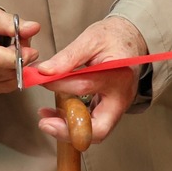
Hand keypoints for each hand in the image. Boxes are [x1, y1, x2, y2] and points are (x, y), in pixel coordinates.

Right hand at [0, 7, 40, 95]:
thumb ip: (11, 23)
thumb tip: (33, 28)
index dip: (18, 57)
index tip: (31, 51)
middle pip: (2, 70)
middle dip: (21, 60)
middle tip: (23, 46)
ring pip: (4, 80)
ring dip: (17, 68)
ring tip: (12, 52)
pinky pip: (0, 87)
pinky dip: (10, 77)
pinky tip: (7, 64)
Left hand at [32, 16, 146, 142]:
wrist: (132, 40)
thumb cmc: (113, 38)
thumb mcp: (90, 39)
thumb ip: (68, 56)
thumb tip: (45, 71)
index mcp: (118, 75)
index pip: (83, 86)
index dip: (57, 85)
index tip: (40, 79)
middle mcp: (121, 97)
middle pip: (98, 129)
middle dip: (68, 130)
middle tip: (45, 123)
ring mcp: (118, 107)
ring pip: (94, 132)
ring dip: (68, 129)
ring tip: (46, 118)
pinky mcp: (111, 111)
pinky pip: (92, 125)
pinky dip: (73, 123)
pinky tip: (56, 113)